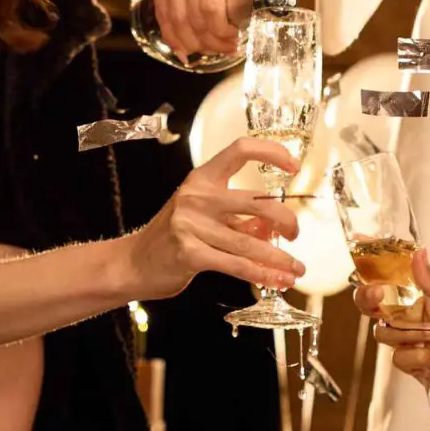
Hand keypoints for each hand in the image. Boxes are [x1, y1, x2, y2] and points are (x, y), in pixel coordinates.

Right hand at [121, 136, 304, 299]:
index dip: (271, 152)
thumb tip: (274, 226)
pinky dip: (260, 274)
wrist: (133, 263)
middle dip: (285, 219)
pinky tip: (275, 280)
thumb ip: (236, 217)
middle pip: (256, 201)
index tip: (294, 165)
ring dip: (278, 258)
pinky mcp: (190, 254)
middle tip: (296, 233)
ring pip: (249, 241)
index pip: (240, 150)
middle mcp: (197, 196)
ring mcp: (191, 225)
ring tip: (296, 269)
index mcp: (202, 178)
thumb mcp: (203, 215)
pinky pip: (235, 265)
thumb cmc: (173, 236)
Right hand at [150, 0, 272, 59]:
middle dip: (211, 42)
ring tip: (208, 50)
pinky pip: (162, 11)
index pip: (213, 7)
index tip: (235, 39)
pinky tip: (184, 48)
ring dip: (192, 43)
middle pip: (194, 18)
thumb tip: (267, 6)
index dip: (222, 32)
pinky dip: (171, 34)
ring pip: (176, 19)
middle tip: (226, 49)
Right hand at [353, 246, 429, 428]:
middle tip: (378, 298)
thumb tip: (418, 253)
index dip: (376, 260)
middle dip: (369, 299)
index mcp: (429, 294)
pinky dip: (417, 358)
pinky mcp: (416, 366)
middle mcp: (417, 315)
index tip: (358, 242)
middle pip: (375, 304)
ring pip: (384, 332)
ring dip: (407, 334)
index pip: (396, 274)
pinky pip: (399, 359)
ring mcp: (415, 340)